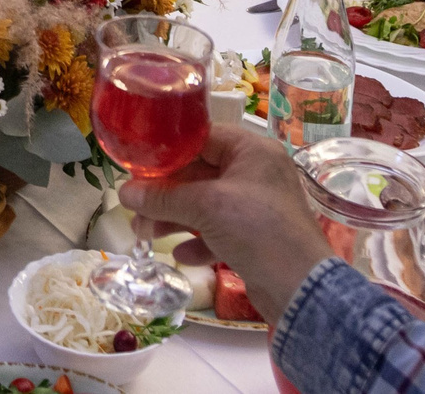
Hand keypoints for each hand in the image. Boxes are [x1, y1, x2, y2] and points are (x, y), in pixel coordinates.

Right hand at [119, 124, 332, 323]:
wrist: (300, 287)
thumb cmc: (256, 229)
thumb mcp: (206, 206)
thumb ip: (164, 197)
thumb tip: (125, 193)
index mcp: (252, 151)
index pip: (202, 138)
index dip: (168, 151)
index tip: (138, 164)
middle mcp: (257, 173)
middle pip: (201, 173)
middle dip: (166, 193)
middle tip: (134, 205)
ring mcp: (258, 206)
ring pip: (207, 205)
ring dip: (176, 218)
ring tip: (144, 233)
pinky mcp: (256, 237)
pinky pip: (220, 231)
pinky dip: (199, 241)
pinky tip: (180, 254)